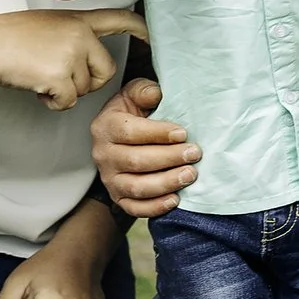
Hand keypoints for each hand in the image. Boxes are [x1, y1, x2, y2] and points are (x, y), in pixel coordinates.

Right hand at [0, 9, 147, 110]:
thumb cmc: (8, 36)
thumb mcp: (48, 24)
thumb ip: (71, 35)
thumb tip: (83, 57)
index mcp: (78, 20)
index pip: (119, 19)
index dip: (140, 28)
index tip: (151, 37)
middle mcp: (80, 35)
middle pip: (106, 71)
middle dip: (87, 83)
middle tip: (59, 77)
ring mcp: (71, 55)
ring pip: (85, 90)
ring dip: (64, 92)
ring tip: (39, 75)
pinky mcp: (60, 76)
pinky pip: (68, 102)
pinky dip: (52, 102)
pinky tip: (35, 87)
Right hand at [91, 77, 201, 216]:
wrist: (121, 138)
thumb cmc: (132, 114)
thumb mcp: (134, 94)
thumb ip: (143, 90)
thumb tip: (155, 95)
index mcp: (105, 126)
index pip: (130, 132)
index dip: (158, 133)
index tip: (183, 133)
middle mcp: (103, 155)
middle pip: (136, 161)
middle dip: (169, 158)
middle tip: (194, 154)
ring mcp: (109, 179)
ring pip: (137, 187)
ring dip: (166, 183)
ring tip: (190, 174)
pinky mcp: (118, 197)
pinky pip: (135, 208)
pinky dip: (155, 207)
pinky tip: (175, 200)